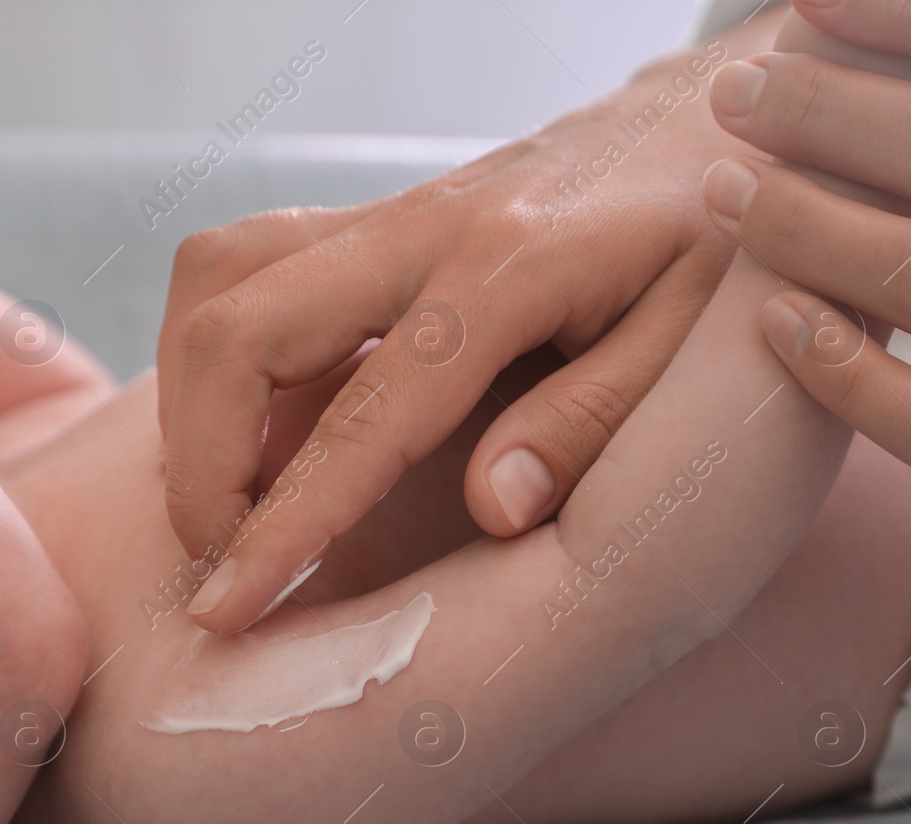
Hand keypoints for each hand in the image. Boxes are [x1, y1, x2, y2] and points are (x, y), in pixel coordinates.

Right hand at [158, 13, 785, 632]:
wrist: (707, 127)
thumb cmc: (714, 244)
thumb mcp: (687, 338)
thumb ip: (590, 419)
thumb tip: (492, 511)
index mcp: (509, 271)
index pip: (364, 414)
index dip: (282, 522)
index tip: (224, 608)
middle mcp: (427, 227)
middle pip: (241, 325)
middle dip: (200, 459)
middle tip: (219, 558)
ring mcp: (395, 213)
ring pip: (221, 278)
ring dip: (196, 396)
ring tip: (227, 498)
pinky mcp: (381, 216)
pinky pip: (252, 265)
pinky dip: (223, 352)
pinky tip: (262, 425)